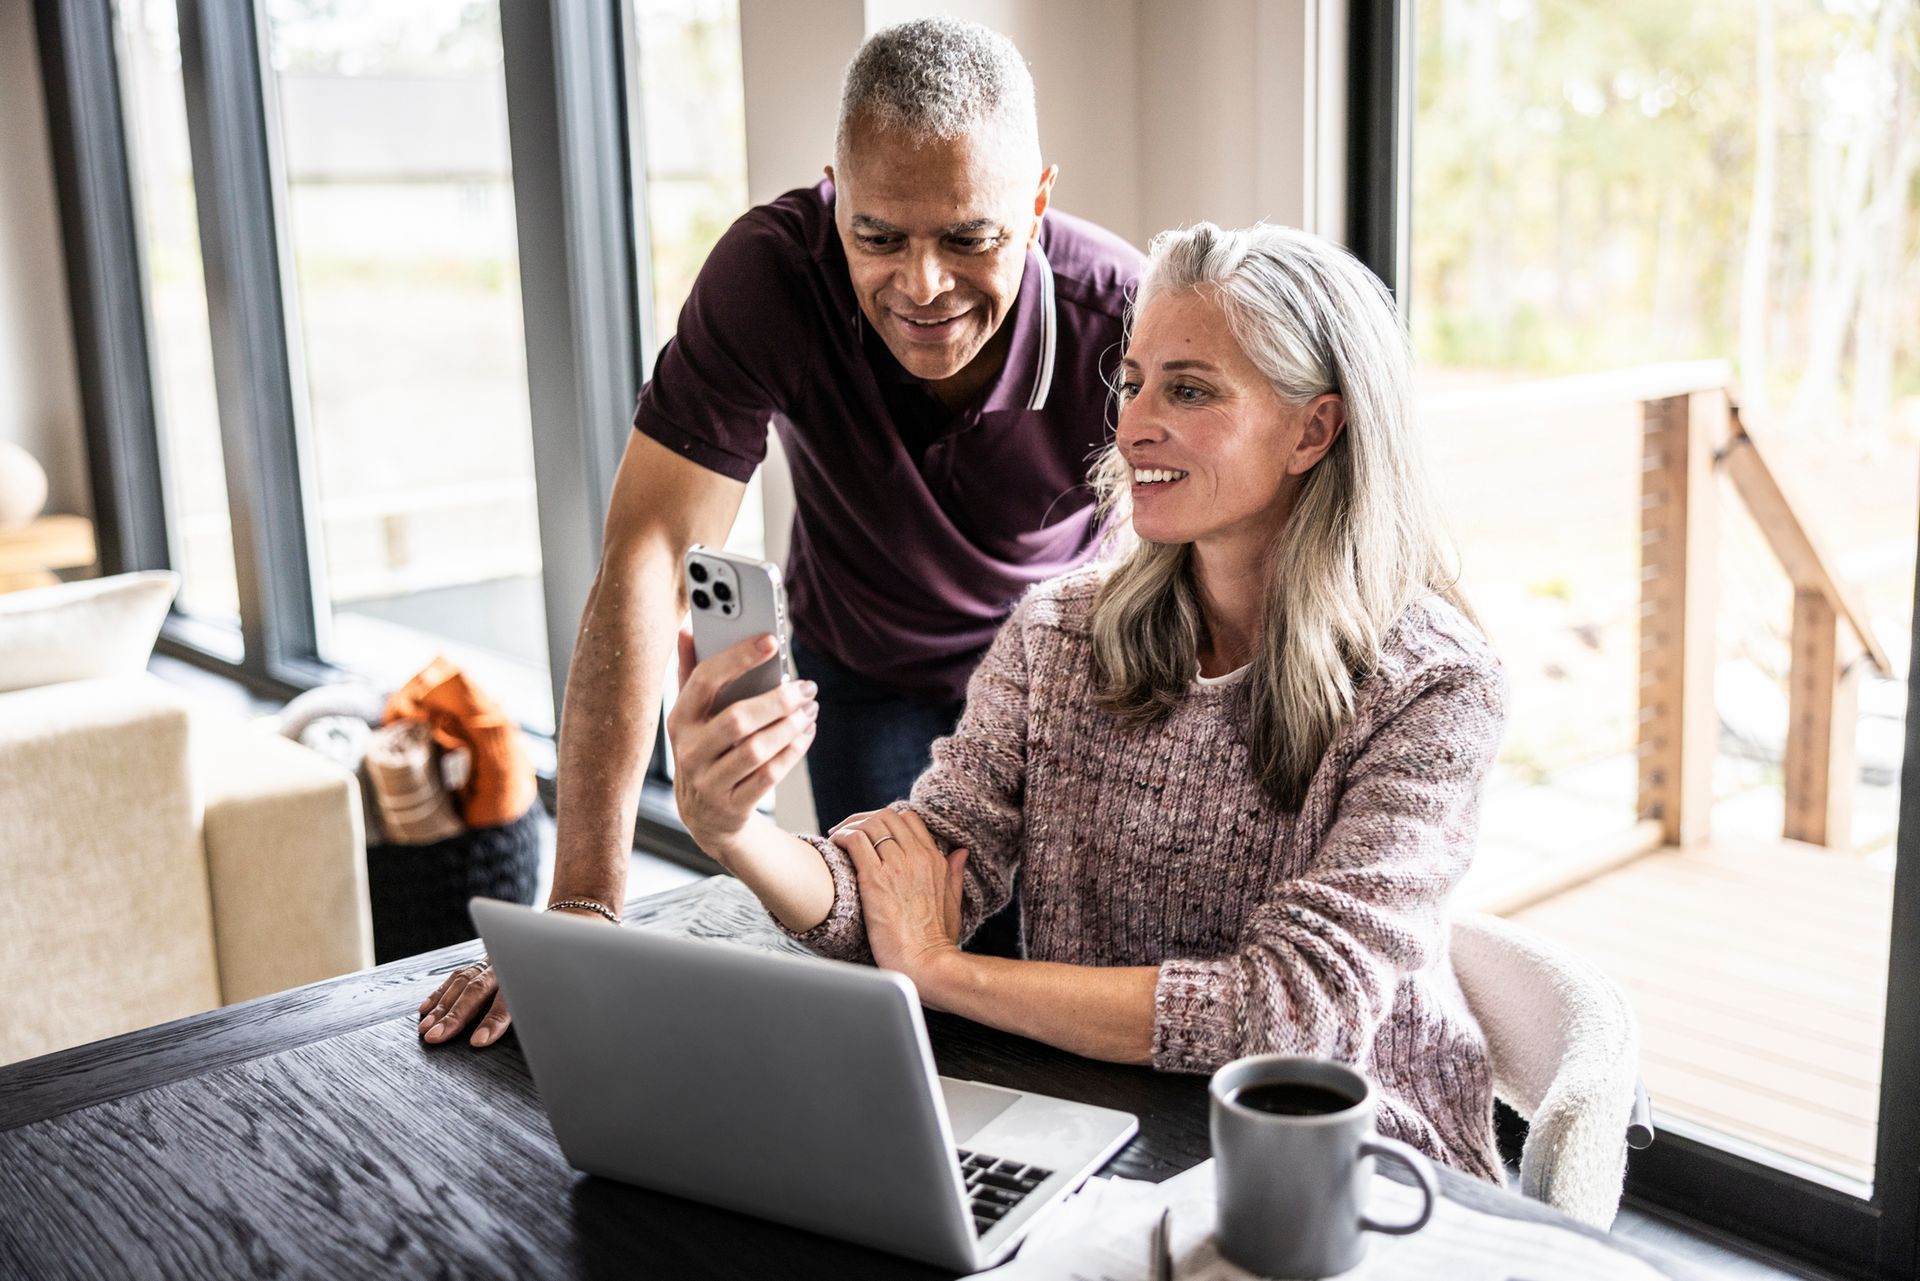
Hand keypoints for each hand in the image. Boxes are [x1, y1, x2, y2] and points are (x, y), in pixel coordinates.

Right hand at [416, 907, 612, 1047]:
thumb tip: (567, 1032)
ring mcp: (494, 958)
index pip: (511, 999)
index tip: (478, 1043)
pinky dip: (440, 993)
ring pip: (463, 982)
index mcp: (532, 968)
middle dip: (455, 1016)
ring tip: (425, 1029)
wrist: (572, 922)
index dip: (494, 1022)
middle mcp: (509, 962)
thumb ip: (565, 1000)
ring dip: (442, 1007)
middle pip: (478, 991)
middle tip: (436, 1038)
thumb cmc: (577, 957)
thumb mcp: (579, 977)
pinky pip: (458, 975)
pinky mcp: (485, 958)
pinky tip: (426, 1009)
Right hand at [666, 628, 817, 860]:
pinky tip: (806, 733)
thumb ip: (691, 672)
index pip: (704, 681)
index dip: (738, 658)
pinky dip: (792, 752)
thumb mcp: (691, 715)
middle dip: (778, 700)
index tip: (771, 641)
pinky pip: (768, 776)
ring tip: (810, 708)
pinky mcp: (732, 806)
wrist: (704, 815)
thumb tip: (689, 629)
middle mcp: (689, 751)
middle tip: (807, 686)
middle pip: (736, 719)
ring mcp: (708, 782)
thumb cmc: (704, 749)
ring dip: (790, 727)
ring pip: (756, 750)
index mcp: (678, 719)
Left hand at [833, 808, 968, 981]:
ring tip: (837, 838)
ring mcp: (897, 866)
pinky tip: (836, 845)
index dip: (886, 820)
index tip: (870, 832)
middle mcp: (917, 857)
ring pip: (870, 824)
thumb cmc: (937, 942)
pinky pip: (856, 841)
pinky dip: (843, 837)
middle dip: (863, 818)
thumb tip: (960, 852)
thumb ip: (954, 873)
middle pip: (886, 816)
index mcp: (935, 860)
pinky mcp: (876, 879)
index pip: (909, 819)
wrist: (927, 964)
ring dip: (850, 826)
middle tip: (848, 831)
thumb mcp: (953, 902)